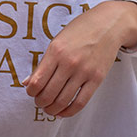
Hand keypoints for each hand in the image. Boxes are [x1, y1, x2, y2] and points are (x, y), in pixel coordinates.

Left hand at [21, 1, 127, 117]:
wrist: (108, 24)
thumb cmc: (81, 30)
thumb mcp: (58, 41)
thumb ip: (43, 62)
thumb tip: (27, 82)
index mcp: (56, 51)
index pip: (37, 81)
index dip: (30, 91)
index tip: (31, 92)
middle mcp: (69, 62)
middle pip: (48, 94)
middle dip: (40, 102)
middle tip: (39, 102)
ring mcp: (84, 71)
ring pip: (62, 101)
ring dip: (52, 109)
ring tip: (49, 108)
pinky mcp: (97, 79)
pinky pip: (80, 102)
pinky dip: (69, 112)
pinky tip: (62, 112)